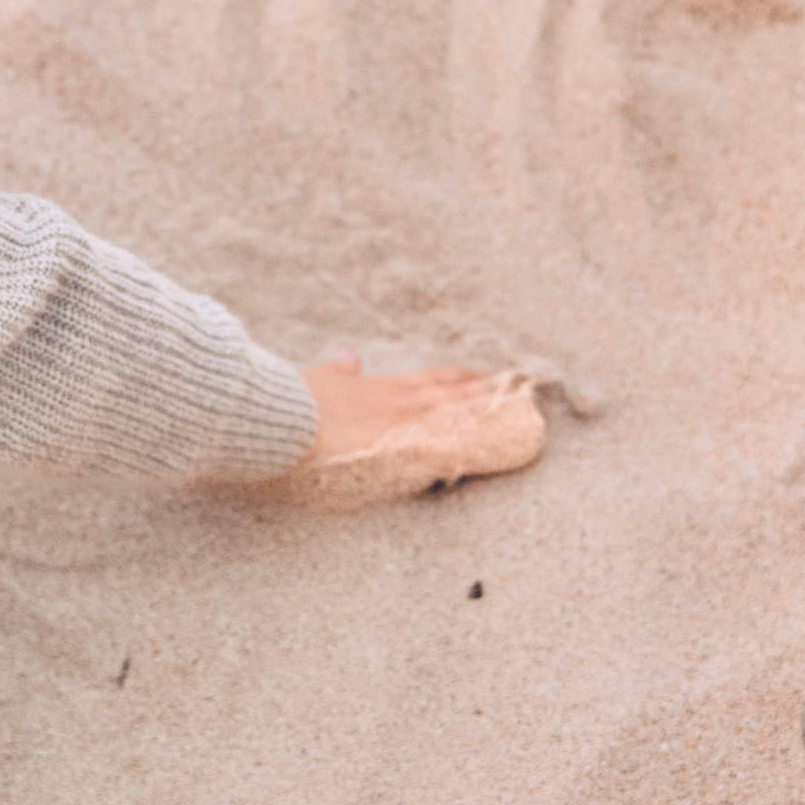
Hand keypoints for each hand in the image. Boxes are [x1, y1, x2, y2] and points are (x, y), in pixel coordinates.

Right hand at [295, 350, 505, 463]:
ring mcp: (401, 425)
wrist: (286, 418)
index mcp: (379, 388)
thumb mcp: (319, 379)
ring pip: (454, 417)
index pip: (429, 381)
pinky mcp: (399, 449)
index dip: (457, 379)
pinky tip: (491, 446)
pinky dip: (467, 445)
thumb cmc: (296, 402)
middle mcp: (397, 403)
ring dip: (485, 414)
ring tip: (517, 412)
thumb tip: (350, 355)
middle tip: (518, 390)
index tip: (483, 376)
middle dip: (484, 394)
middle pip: (451, 397)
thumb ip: (339, 371)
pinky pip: (443, 448)